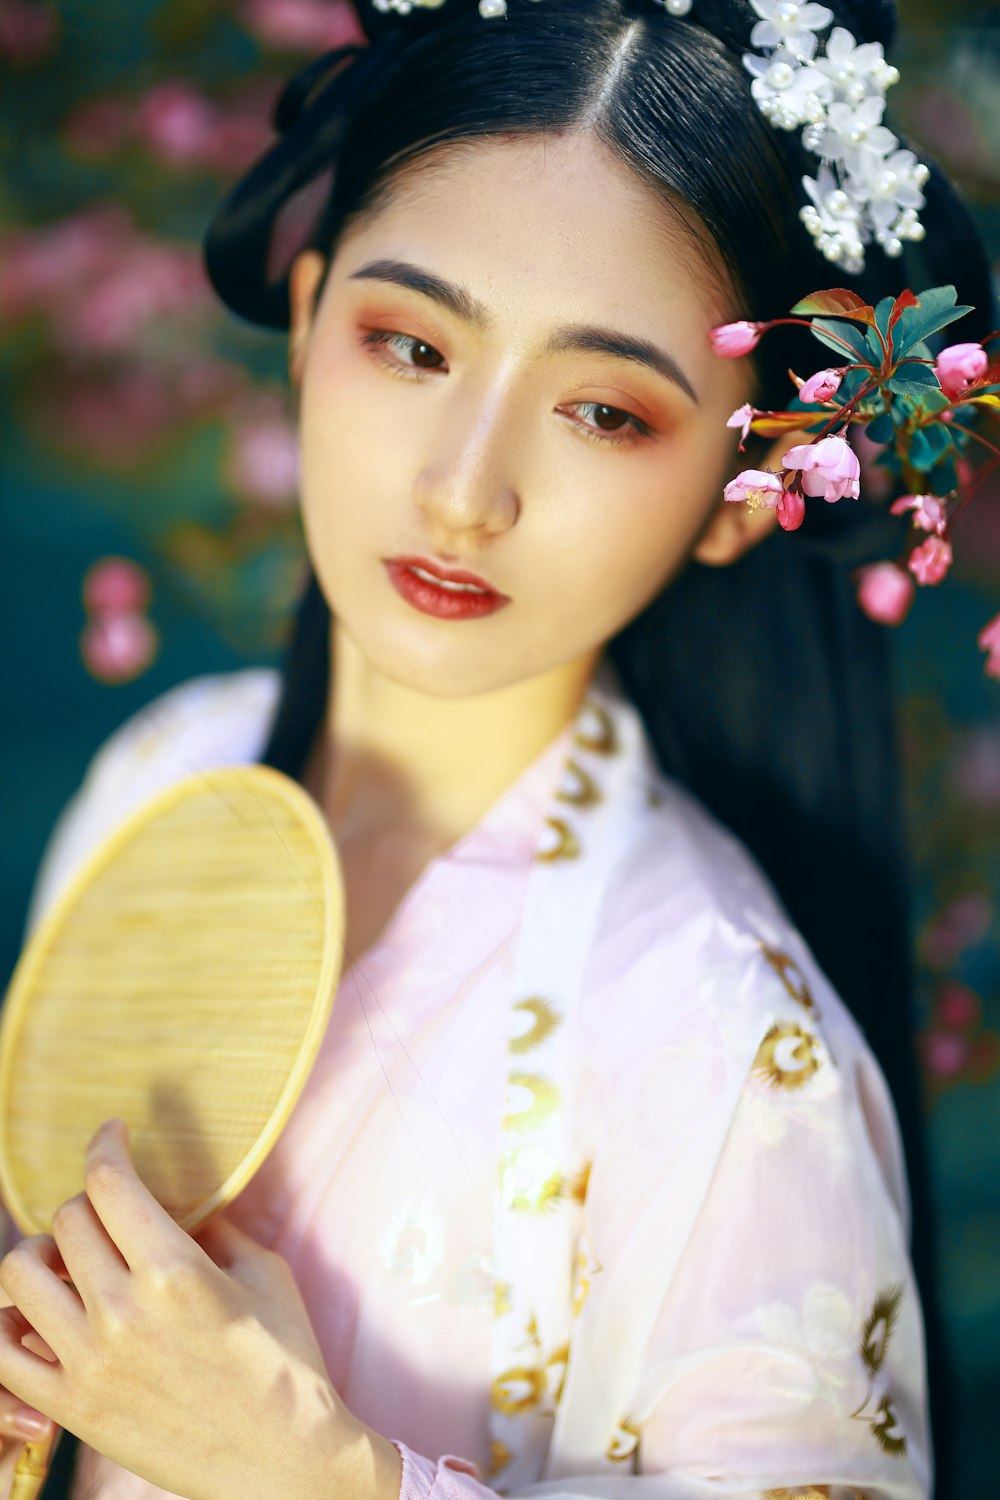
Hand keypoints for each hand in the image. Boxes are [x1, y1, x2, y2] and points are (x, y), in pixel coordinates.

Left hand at [0, 1120, 384, 1499]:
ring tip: (70, 1259)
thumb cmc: (286, 1363)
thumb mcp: (266, 1274)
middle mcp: (123, 1313)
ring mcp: (89, 1364)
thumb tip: (180, 1200)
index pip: (110, 1183)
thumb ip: (216, 1229)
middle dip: (89, 1203)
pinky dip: (10, 1318)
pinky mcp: (71, 1408)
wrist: (282, 1462)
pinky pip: (3, 1350)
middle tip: (111, 1212)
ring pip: (20, 1272)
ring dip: (43, 1250)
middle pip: (68, 1219)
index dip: (105, 1144)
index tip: (113, 1134)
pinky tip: (39, 1309)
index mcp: (175, 1273)